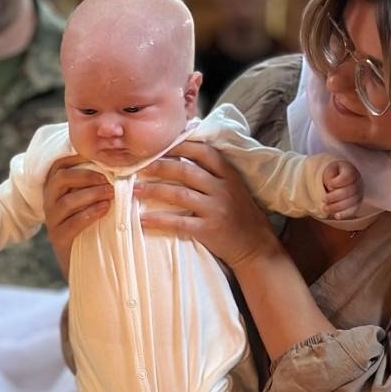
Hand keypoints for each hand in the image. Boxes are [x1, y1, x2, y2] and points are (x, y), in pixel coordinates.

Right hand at [43, 154, 112, 275]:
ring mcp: (52, 221)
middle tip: (109, 177)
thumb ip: (97, 182)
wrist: (87, 263)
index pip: (59, 165)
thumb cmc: (93, 224)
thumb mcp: (91, 200)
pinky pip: (72, 223)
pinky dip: (90, 214)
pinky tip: (105, 209)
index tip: (99, 155)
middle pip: (60, 179)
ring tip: (112, 193)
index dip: (76, 156)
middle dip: (86, 175)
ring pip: (67, 201)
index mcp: (55, 188)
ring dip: (92, 194)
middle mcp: (49, 201)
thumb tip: (121, 162)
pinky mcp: (58, 238)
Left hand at [134, 138, 280, 271]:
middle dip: (160, 166)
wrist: (255, 246)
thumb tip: (184, 153)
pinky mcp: (208, 230)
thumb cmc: (240, 214)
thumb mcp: (233, 187)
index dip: (180, 145)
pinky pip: (179, 222)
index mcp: (228, 174)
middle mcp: (222, 189)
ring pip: (180, 195)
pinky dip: (159, 220)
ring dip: (154, 190)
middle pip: (186, 171)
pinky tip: (143, 219)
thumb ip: (214, 172)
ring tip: (135, 190)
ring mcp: (216, 209)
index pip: (203, 152)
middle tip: (139, 166)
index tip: (159, 145)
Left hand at [322, 159, 363, 219]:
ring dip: (337, 206)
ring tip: (325, 208)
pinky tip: (336, 215)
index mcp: (350, 170)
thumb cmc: (331, 175)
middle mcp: (357, 181)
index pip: (348, 176)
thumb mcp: (328, 171)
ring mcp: (359, 193)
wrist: (335, 180)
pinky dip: (345, 214)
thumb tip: (331, 186)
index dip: (337, 182)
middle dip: (335, 197)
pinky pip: (354, 210)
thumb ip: (329, 175)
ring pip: (352, 201)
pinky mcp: (357, 203)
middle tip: (323, 200)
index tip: (329, 185)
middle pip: (350, 190)